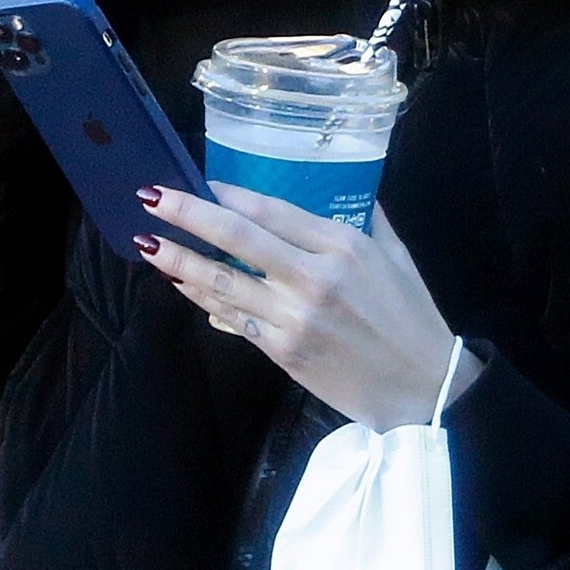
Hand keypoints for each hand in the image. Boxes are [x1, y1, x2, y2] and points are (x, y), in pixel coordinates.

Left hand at [134, 182, 484, 429]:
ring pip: (224, 281)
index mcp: (345, 246)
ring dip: (179, 261)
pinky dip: (204, 299)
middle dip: (189, 214)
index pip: (274, 210)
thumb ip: (369, 220)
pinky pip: (233, 318)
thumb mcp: (397, 258)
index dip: (231, 194)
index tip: (202, 181)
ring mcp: (295, 316)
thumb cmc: (413, 319)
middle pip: (238, 237)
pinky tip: (181, 284)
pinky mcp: (284, 350)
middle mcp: (315, 276)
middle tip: (152, 196)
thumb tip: (349, 189)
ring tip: (146, 243)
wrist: (422, 389)